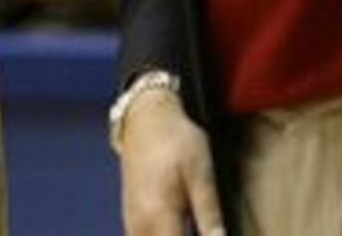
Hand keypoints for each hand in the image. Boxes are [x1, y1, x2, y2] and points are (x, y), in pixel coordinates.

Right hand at [120, 89, 225, 235]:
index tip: (211, 234)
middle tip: (204, 228)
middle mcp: (139, 226)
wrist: (146, 117)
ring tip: (189, 225)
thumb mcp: (201, 173)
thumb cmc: (177, 141)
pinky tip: (175, 231)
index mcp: (159, 218)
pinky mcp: (130, 217)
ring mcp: (131, 223)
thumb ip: (209, 214)